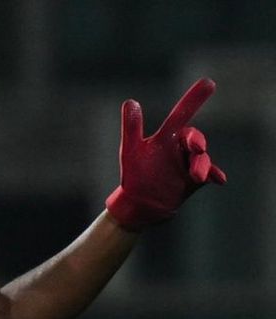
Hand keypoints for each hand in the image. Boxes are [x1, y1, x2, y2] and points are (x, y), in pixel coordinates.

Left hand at [106, 78, 226, 230]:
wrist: (140, 205)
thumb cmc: (134, 174)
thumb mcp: (131, 151)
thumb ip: (131, 128)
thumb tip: (131, 102)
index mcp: (167, 137)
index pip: (181, 114)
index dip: (194, 98)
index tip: (209, 82)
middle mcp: (181, 147)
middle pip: (195, 138)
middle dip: (197, 140)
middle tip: (197, 147)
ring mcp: (190, 163)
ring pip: (202, 158)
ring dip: (201, 165)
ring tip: (196, 176)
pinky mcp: (197, 180)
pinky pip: (210, 174)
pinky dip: (214, 174)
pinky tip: (219, 179)